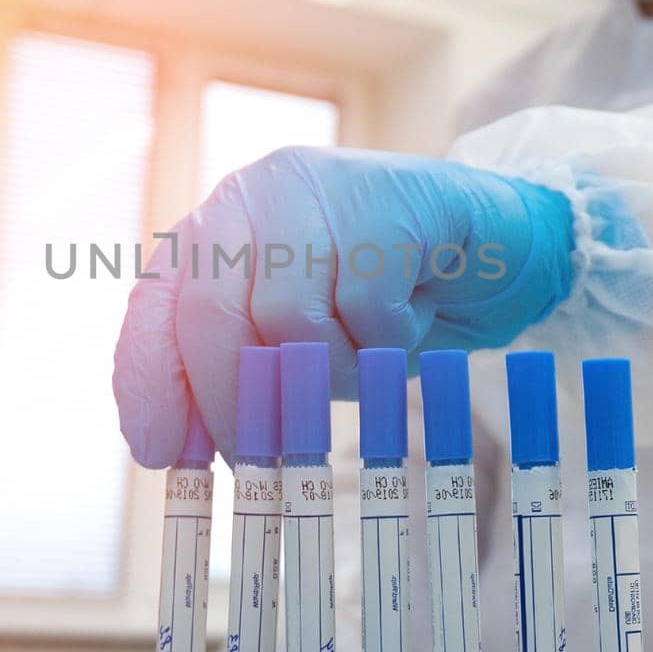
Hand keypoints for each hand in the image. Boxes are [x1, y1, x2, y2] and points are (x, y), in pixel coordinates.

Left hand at [113, 146, 574, 466]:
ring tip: (370, 358)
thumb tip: (180, 448)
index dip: (150, 382)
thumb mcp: (302, 344)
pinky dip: (387, 340)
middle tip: (260, 460)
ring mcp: (315, 191)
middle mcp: (253, 196)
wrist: (502, 244)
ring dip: (332, 370)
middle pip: (211, 314)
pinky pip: (363, 308)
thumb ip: (242, 373)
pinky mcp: (379, 200)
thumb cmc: (391, 302)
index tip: (159, 454)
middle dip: (232, 402)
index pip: (156, 305)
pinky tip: (410, 318)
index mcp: (220, 228)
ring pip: (289, 320)